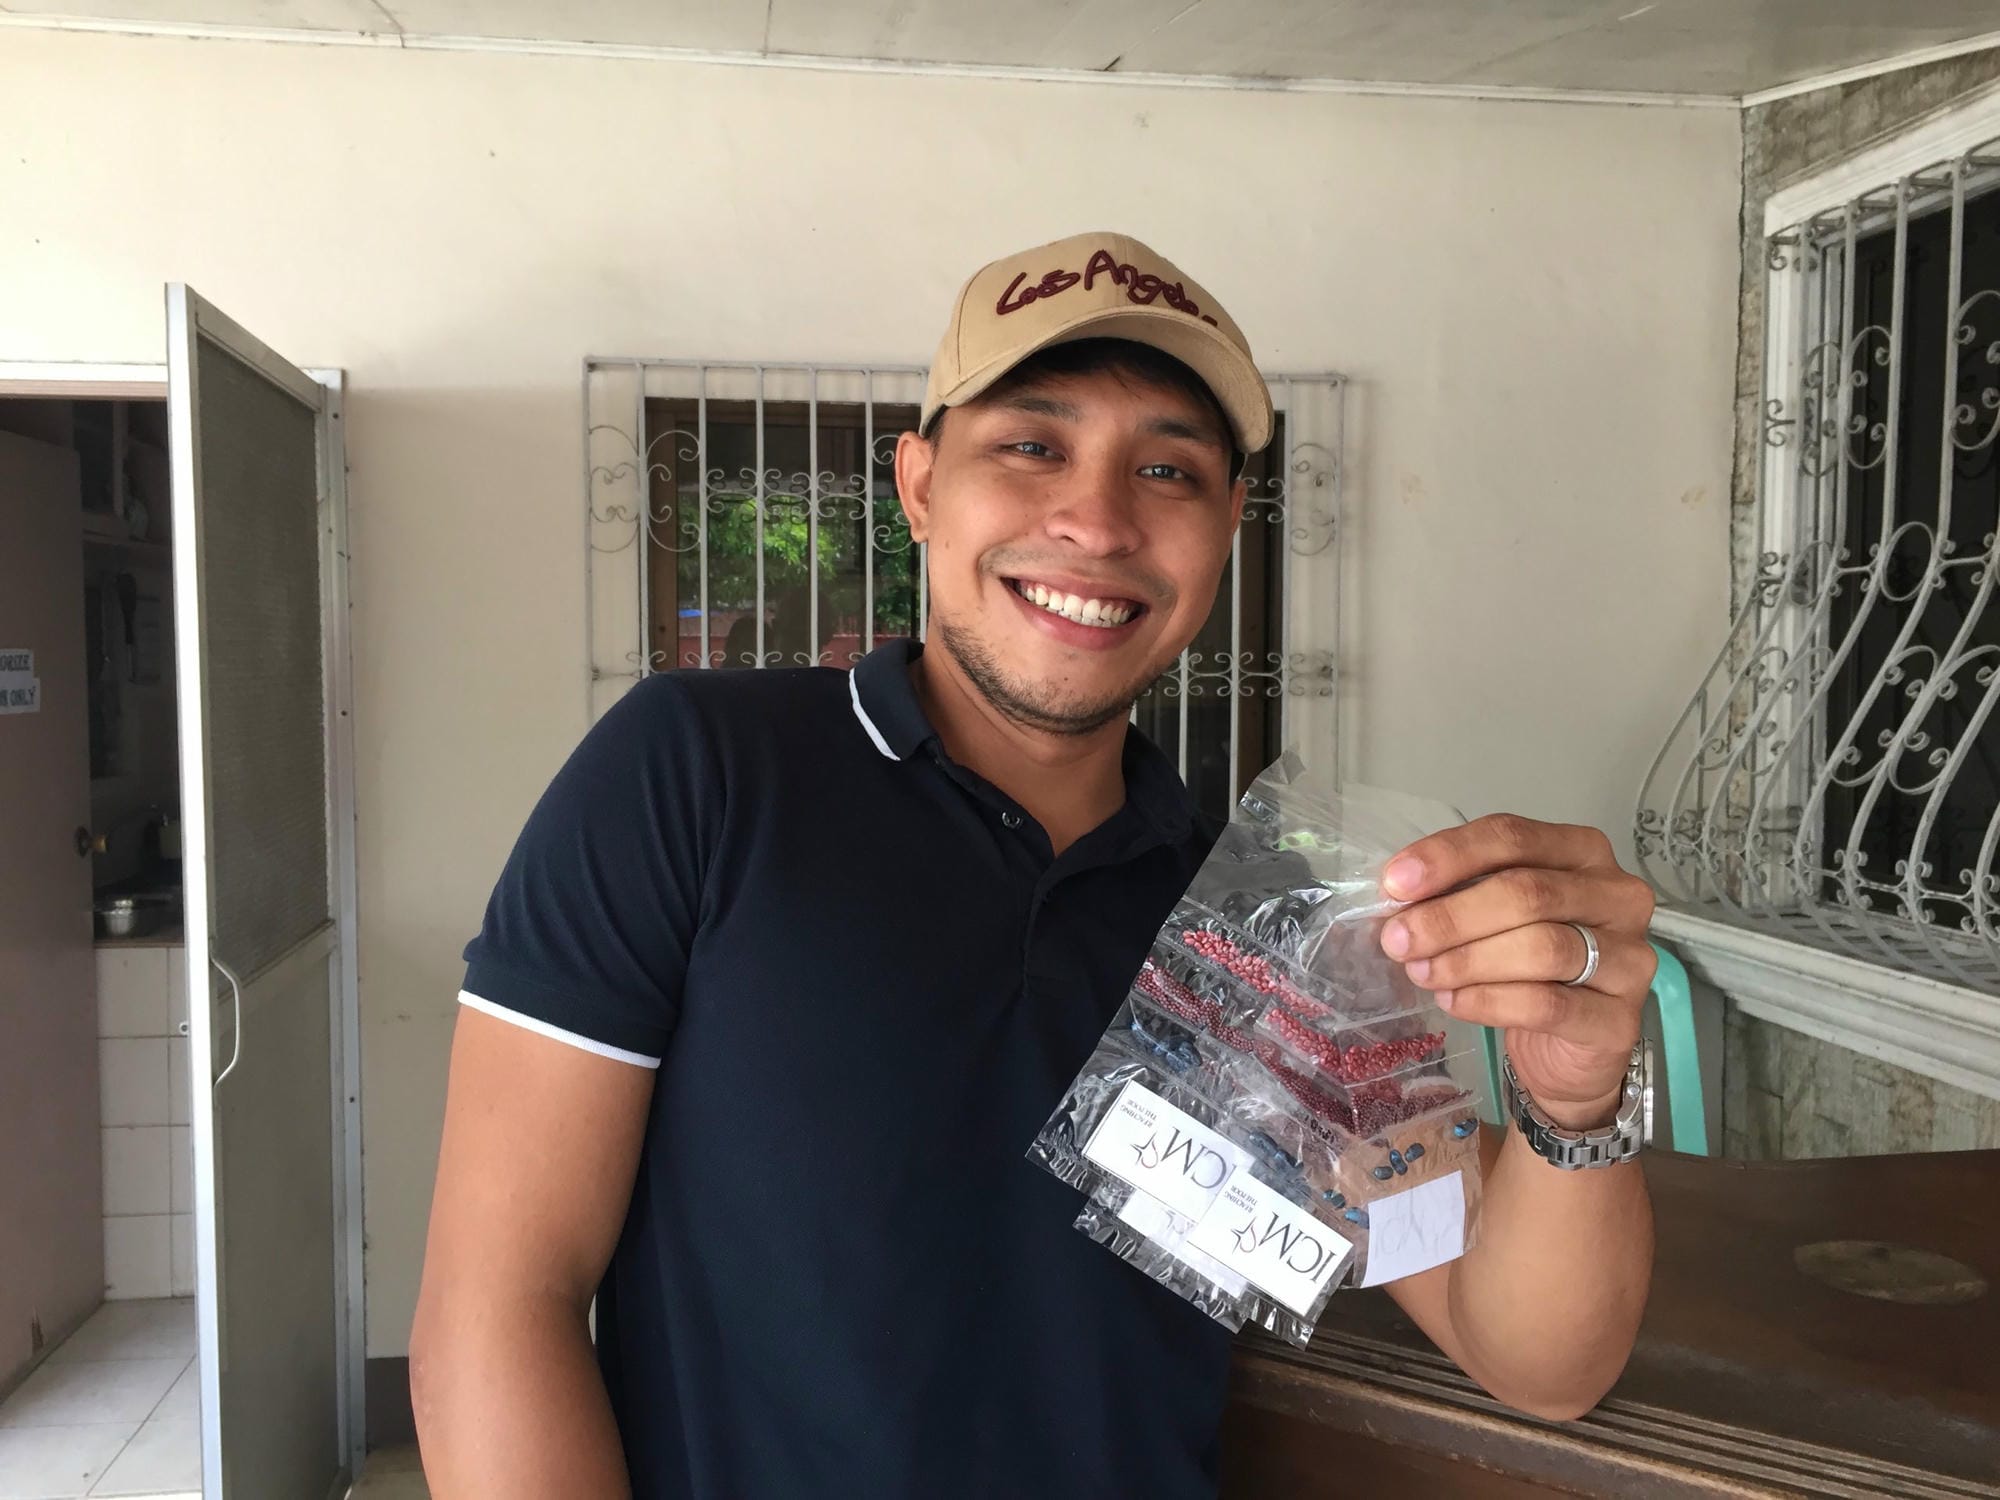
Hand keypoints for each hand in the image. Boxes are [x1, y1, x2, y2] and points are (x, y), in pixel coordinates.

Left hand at [1377, 815, 1655, 1129]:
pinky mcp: (1619, 1019)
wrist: (1565, 1050)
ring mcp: (1630, 958)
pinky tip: (1453, 1001)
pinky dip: (1488, 1001)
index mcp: (1584, 853)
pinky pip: (1546, 1003)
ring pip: (1541, 947)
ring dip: (1466, 960)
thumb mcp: (1494, 915)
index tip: (1396, 883)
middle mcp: (1618, 897)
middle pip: (1528, 892)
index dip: (1450, 856)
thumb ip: (1458, 893)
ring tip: (1422, 972)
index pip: (1513, 838)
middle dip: (1451, 916)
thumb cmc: (1528, 967)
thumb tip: (1399, 893)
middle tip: (1399, 939)